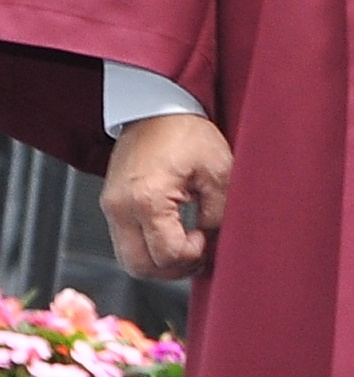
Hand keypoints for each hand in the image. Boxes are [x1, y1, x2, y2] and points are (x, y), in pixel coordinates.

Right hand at [101, 113, 230, 281]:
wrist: (156, 107)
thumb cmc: (188, 133)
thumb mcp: (219, 172)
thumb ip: (218, 212)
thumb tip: (213, 239)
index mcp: (147, 200)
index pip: (166, 254)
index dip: (192, 256)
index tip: (206, 238)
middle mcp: (121, 208)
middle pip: (140, 267)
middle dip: (173, 269)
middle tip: (198, 254)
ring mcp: (110, 207)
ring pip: (129, 259)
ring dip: (159, 262)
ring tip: (187, 246)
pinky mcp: (110, 204)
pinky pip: (125, 242)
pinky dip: (148, 247)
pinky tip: (172, 234)